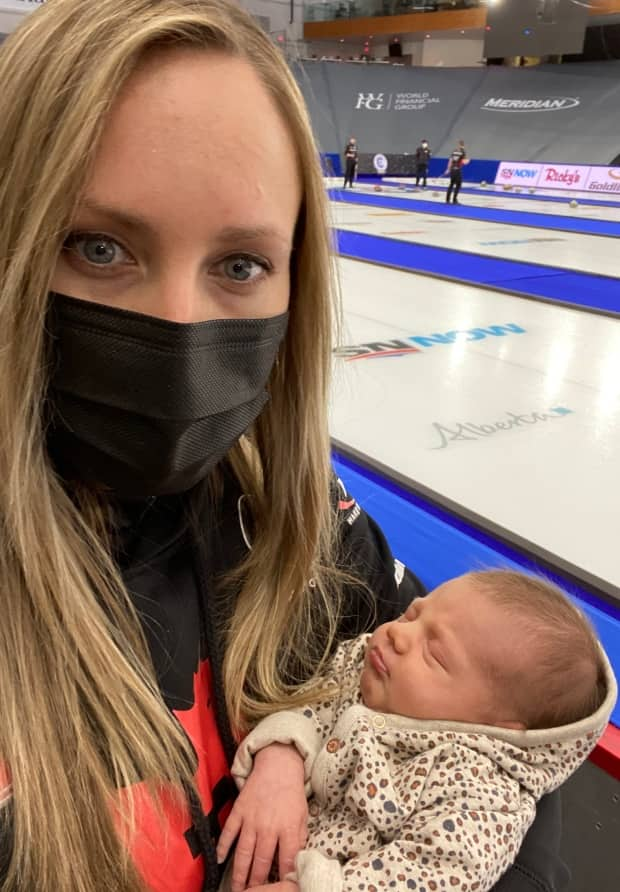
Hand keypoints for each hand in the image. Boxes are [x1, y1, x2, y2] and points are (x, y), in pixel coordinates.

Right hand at [217, 743, 306, 890]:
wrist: (278, 765)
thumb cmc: (292, 794)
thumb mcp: (303, 816)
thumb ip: (298, 839)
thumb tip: (295, 862)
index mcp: (288, 827)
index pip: (286, 860)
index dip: (283, 877)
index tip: (280, 888)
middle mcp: (269, 826)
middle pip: (261, 861)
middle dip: (257, 882)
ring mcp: (251, 819)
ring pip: (243, 852)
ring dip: (239, 873)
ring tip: (237, 889)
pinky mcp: (239, 811)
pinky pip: (228, 832)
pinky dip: (222, 847)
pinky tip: (219, 860)